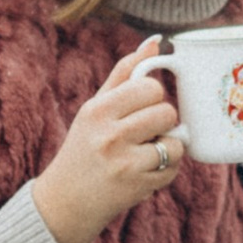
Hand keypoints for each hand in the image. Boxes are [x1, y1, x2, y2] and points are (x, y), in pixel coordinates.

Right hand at [32, 47, 182, 242]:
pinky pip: (174, 169)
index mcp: (98, 110)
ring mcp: (125, 164)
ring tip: (147, 151)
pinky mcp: (138, 187)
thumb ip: (123, 73)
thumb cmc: (84, 146)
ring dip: (168, 146)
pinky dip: (166, 169)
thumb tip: (155, 41)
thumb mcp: (94, 108)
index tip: (141, 107)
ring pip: (175, 142)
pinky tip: (145, 170)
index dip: (153, 96)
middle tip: (145, 130)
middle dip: (163, 121)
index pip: (150, 87)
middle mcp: (110, 135)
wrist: (67, 200)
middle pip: (167, 112)